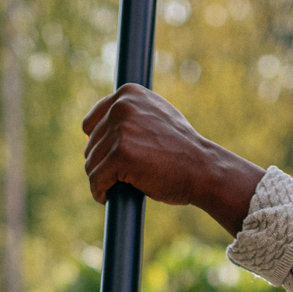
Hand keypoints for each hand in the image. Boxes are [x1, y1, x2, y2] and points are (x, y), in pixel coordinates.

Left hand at [82, 84, 264, 236]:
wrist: (202, 168)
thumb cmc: (182, 150)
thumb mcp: (157, 117)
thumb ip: (132, 115)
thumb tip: (98, 126)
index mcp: (128, 93)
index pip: (91, 123)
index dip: (97, 146)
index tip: (106, 161)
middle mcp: (122, 106)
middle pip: (91, 146)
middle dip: (101, 166)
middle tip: (116, 180)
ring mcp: (120, 130)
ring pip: (91, 164)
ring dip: (100, 181)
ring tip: (114, 189)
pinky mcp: (120, 155)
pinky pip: (96, 179)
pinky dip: (98, 192)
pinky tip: (106, 198)